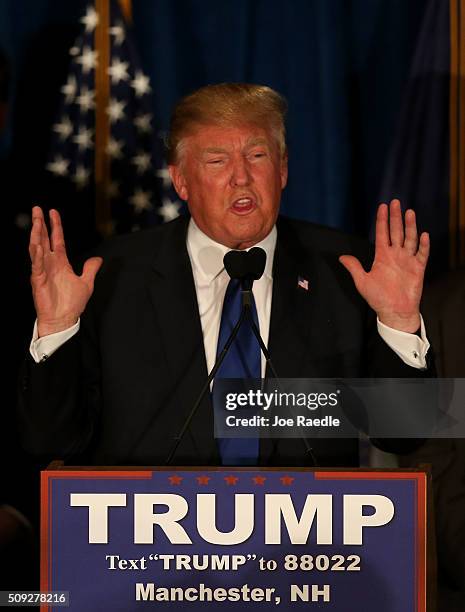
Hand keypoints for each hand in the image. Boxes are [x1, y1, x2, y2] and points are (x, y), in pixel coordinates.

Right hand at [29, 206, 102, 336]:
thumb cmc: (71, 303)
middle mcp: (50, 264)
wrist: (63, 319)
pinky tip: (36, 244)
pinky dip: (36, 255)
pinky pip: (36, 265)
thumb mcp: (86, 283)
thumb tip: (98, 259)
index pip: (57, 239)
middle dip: (41, 224)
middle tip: (37, 209)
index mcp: (60, 262)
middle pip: (43, 239)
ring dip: (36, 235)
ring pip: (37, 248)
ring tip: (36, 221)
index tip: (52, 212)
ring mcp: (43, 271)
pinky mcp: (38, 280)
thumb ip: (90, 269)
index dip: (55, 226)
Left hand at [339, 199, 429, 332]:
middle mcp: (395, 255)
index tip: (382, 206)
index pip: (382, 233)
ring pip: (410, 239)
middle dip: (396, 217)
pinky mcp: (418, 268)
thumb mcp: (362, 282)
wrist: (394, 312)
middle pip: (396, 231)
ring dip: (410, 226)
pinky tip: (423, 235)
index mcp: (382, 256)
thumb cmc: (378, 298)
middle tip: (396, 202)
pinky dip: (423, 245)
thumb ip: (354, 268)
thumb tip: (341, 257)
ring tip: (409, 213)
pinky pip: (422, 254)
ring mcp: (407, 260)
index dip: (382, 220)